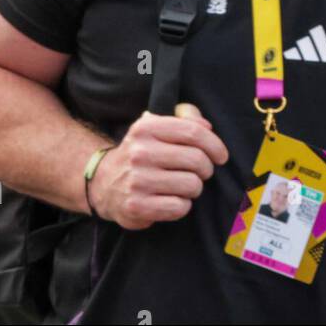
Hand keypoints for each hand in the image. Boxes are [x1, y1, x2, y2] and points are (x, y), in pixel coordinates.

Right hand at [87, 102, 228, 229]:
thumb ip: (184, 119)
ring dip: (194, 188)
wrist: (104, 183)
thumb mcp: (155, 126)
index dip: (215, 145)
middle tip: (200, 172)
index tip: (221, 156)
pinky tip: (170, 200)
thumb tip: (207, 126)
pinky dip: (181, 206)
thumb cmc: (141, 153)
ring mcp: (137, 180)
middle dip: (206, 169)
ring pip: (192, 185)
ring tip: (182, 186)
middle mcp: (140, 151)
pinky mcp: (137, 206)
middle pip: (197, 160)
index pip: (193, 132)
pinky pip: (179, 207)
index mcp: (146, 127)